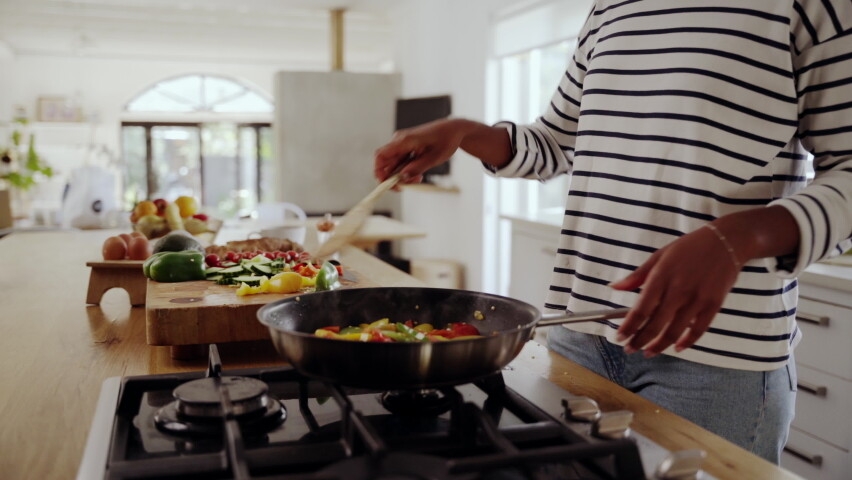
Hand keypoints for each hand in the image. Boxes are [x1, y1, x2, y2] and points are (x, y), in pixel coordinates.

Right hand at [374, 119, 463, 184]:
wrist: (454, 129)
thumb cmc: (446, 139)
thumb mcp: (435, 157)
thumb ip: (417, 167)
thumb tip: (402, 178)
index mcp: (404, 140)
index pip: (380, 156)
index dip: (379, 172)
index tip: (388, 184)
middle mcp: (399, 141)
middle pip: (385, 164)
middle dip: (394, 178)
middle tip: (409, 185)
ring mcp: (402, 145)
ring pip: (393, 166)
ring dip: (402, 176)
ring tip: (418, 178)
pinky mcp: (406, 149)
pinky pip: (400, 164)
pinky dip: (406, 171)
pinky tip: (418, 174)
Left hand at [609, 225, 741, 356]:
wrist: (726, 242)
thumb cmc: (689, 248)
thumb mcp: (659, 256)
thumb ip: (637, 275)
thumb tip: (615, 287)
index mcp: (661, 277)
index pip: (641, 309)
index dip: (629, 327)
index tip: (619, 337)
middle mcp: (678, 291)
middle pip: (655, 324)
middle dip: (639, 341)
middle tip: (630, 349)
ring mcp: (697, 299)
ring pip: (675, 332)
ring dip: (659, 346)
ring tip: (648, 352)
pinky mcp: (713, 305)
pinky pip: (699, 330)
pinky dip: (687, 342)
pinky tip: (677, 348)